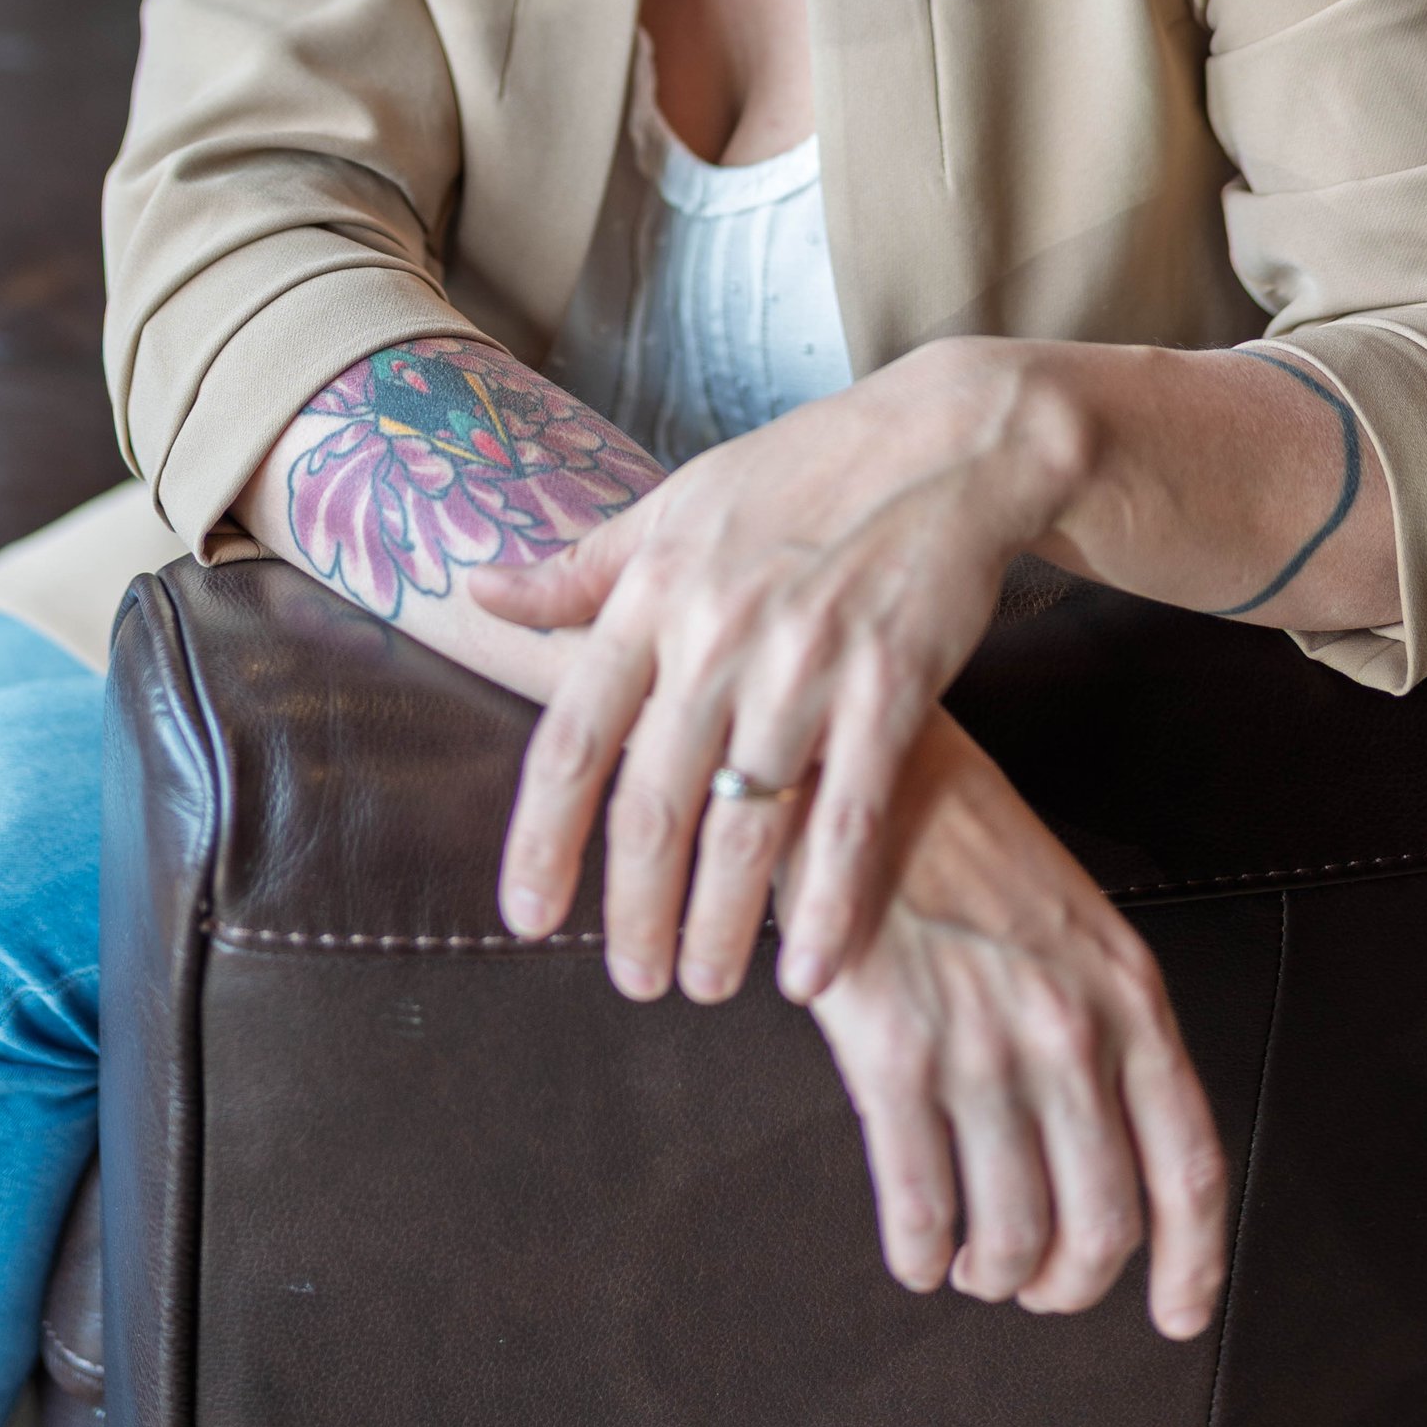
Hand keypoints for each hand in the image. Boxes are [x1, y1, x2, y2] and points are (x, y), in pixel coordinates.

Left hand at [475, 343, 1076, 1003]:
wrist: (946, 441)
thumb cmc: (802, 473)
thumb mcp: (676, 506)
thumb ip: (580, 569)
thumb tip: (480, 592)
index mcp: (652, 590)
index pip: (572, 738)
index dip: (541, 838)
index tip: (526, 914)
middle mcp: (717, 632)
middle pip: (654, 805)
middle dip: (634, 912)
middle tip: (634, 981)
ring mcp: (807, 663)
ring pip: (745, 828)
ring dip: (722, 927)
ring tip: (709, 986)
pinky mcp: (892, 688)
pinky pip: (849, 822)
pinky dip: (828, 908)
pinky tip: (812, 973)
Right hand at [804, 713, 1228, 1333]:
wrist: (858, 761)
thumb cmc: (956, 829)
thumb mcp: (1069, 914)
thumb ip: (1098, 1017)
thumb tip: (1099, 1132)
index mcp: (1127, 991)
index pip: (1190, 1164)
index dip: (1192, 1261)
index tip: (1177, 1311)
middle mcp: (1069, 1031)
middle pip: (1101, 1222)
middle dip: (1070, 1281)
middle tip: (1037, 1283)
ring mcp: (982, 1047)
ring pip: (1012, 1234)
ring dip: (993, 1271)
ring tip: (973, 1261)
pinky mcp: (893, 1056)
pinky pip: (921, 1209)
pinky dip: (922, 1254)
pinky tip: (916, 1247)